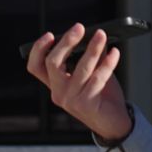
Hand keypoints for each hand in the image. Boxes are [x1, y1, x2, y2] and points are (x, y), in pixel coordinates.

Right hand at [25, 23, 131, 139]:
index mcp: (55, 84)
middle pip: (53, 63)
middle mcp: (58, 92)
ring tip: (102, 35)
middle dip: (66, 42)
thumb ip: (91, 56)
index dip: (38, 50)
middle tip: (79, 28)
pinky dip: (108, 63)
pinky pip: (97, 78)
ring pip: (79, 68)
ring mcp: (70, 100)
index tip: (50, 35)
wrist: (114, 123)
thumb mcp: (93, 73)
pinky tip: (115, 53)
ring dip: (92, 48)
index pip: (36, 67)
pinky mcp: (86, 104)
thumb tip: (95, 34)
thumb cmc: (102, 96)